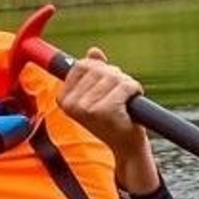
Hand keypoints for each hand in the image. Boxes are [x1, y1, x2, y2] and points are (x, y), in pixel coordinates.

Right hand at [57, 46, 160, 194]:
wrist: (125, 146)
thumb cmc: (111, 121)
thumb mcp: (96, 94)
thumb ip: (93, 72)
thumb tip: (94, 51)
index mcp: (64, 99)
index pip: (82, 65)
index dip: (100, 70)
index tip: (106, 85)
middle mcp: (72, 104)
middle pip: (99, 69)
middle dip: (115, 76)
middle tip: (120, 94)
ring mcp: (88, 108)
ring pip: (114, 76)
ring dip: (126, 84)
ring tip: (126, 99)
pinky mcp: (106, 111)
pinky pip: (125, 86)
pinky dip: (134, 89)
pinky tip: (133, 100)